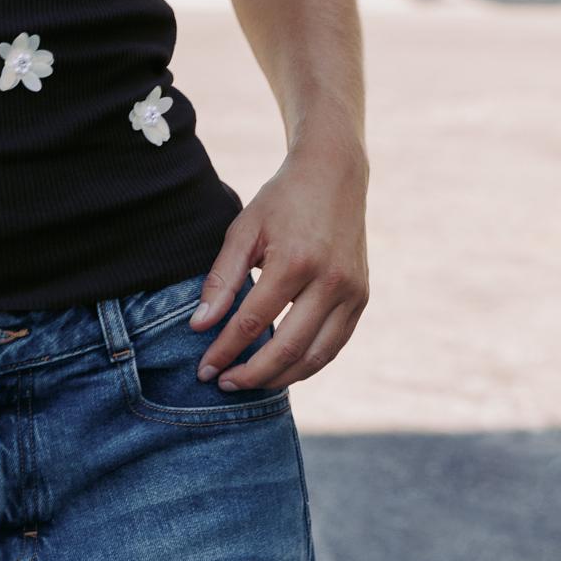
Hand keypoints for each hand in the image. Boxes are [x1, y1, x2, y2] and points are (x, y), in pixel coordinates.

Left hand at [192, 140, 367, 391]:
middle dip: (251, 375)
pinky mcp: (361, 298)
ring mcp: (352, 292)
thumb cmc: (281, 202)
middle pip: (287, 349)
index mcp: (295, 261)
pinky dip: (306, 365)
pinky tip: (280, 369)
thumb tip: (199, 327)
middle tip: (223, 384)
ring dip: (279, 378)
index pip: (252, 322)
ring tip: (248, 382)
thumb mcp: (243, 231)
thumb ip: (221, 280)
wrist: (334, 175)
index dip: (225, 350)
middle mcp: (330, 281)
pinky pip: (333, 346)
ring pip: (315, 357)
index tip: (204, 369)